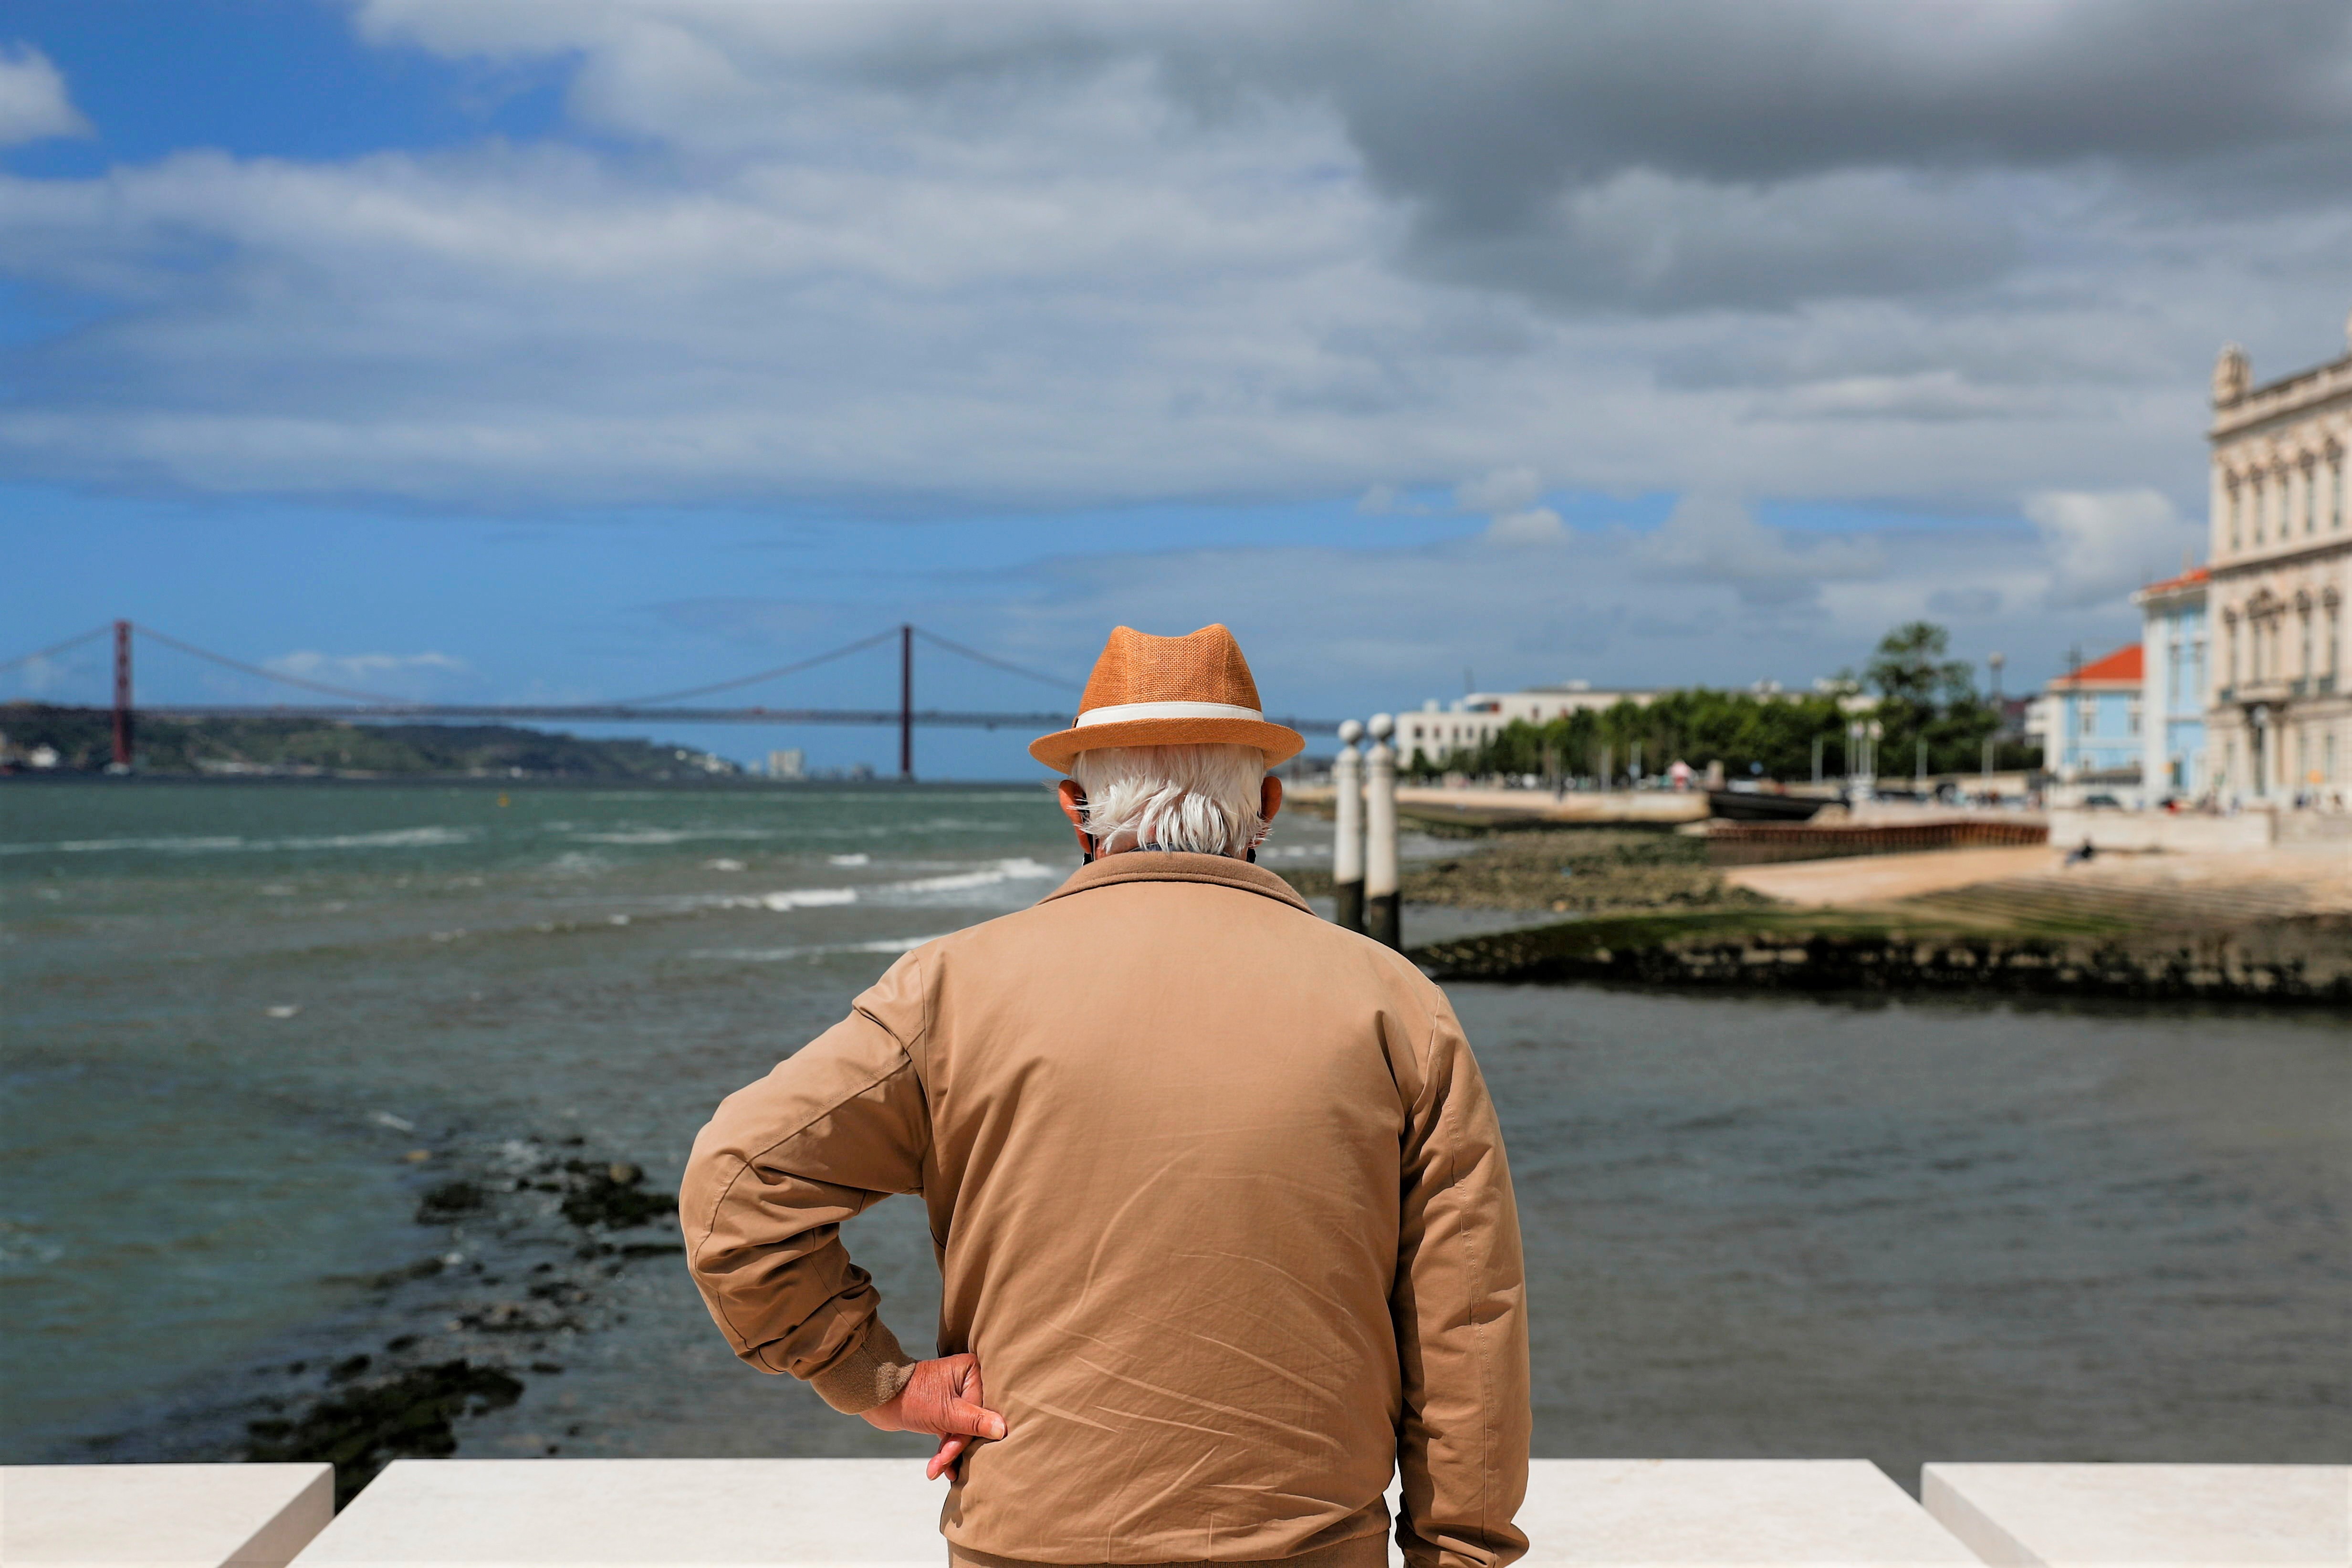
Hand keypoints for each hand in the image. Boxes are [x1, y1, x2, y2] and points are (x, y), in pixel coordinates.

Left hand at [859, 1353, 1005, 1479]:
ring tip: (936, 1471)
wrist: (878, 1398)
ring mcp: (955, 1396)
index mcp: (972, 1371)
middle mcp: (967, 1380)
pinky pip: (952, 1432)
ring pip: (962, 1430)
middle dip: (956, 1448)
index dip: (967, 1436)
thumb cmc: (912, 1398)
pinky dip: (946, 1449)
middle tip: (943, 1468)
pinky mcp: (944, 1409)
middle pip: (974, 1422)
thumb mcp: (946, 1413)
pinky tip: (939, 1468)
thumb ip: (975, 1422)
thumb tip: (1003, 1429)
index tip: (952, 1455)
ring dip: (949, 1453)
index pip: (981, 1411)